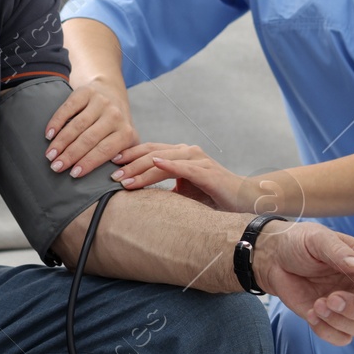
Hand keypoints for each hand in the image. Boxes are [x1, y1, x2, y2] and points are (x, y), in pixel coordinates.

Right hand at [43, 76, 138, 177]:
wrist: (111, 92)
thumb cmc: (115, 125)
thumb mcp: (126, 141)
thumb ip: (125, 158)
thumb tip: (117, 179)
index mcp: (126, 132)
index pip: (105, 150)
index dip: (88, 162)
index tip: (73, 174)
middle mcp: (115, 115)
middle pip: (88, 139)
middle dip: (70, 155)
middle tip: (56, 167)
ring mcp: (100, 102)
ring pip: (77, 125)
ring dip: (61, 142)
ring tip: (50, 155)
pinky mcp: (86, 92)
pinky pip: (68, 108)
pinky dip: (57, 122)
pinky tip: (48, 135)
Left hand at [112, 143, 306, 215]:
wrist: (245, 201)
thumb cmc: (213, 199)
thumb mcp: (183, 193)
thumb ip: (165, 190)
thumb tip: (138, 199)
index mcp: (180, 156)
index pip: (149, 152)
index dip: (128, 156)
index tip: (108, 164)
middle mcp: (188, 153)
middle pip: (151, 153)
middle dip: (128, 162)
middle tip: (108, 173)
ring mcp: (198, 160)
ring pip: (163, 159)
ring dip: (140, 168)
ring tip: (122, 177)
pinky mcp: (208, 172)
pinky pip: (184, 166)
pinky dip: (168, 164)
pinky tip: (154, 163)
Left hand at [254, 222, 353, 346]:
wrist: (274, 260)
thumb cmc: (299, 242)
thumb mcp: (317, 238)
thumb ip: (338, 251)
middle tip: (330, 299)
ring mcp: (350, 307)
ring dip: (341, 322)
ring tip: (318, 305)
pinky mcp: (333, 321)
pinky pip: (342, 339)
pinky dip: (327, 332)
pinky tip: (311, 313)